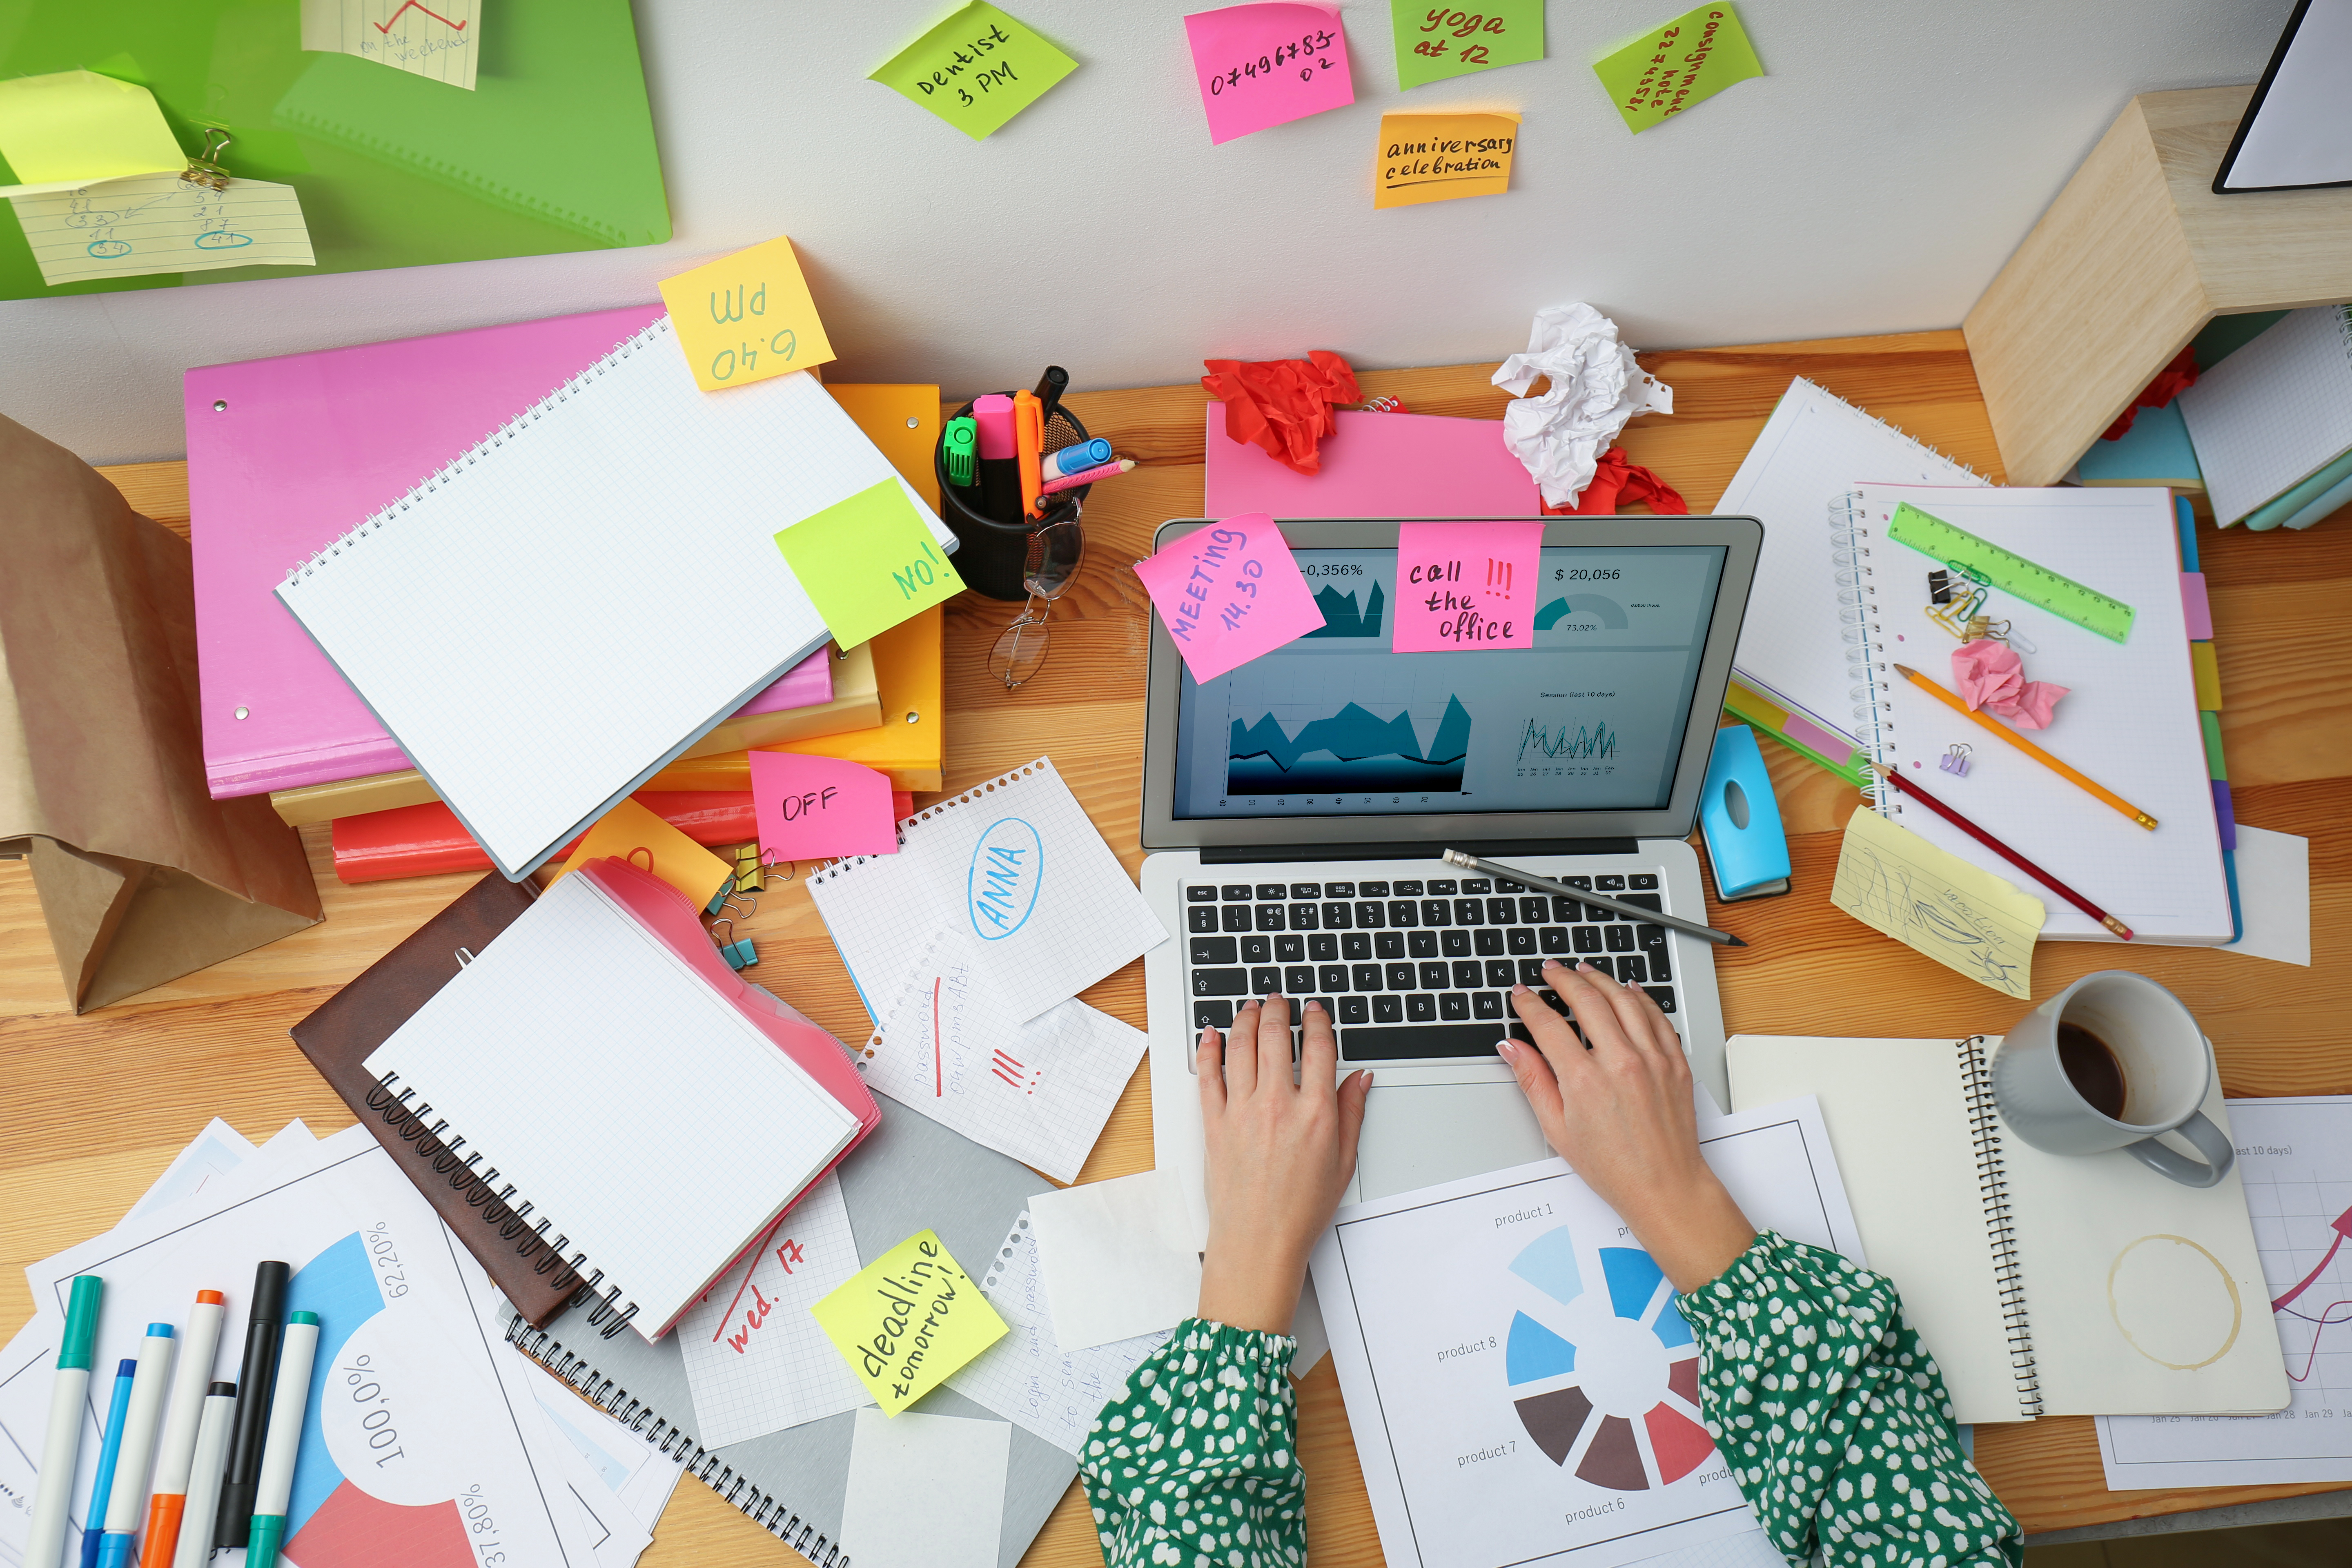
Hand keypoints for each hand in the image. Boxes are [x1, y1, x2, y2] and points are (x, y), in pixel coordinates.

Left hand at [1195, 994, 1371, 1332]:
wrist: (1259, 1240)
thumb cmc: (1300, 1209)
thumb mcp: (1343, 1162)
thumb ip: (1351, 1113)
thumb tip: (1360, 1079)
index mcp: (1314, 1112)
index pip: (1318, 1048)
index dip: (1317, 1021)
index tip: (1315, 1010)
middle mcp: (1277, 1105)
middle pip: (1276, 1037)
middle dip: (1278, 1010)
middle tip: (1279, 1000)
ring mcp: (1242, 1111)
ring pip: (1241, 1047)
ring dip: (1246, 1019)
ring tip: (1251, 1007)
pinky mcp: (1214, 1123)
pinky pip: (1207, 1075)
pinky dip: (1208, 1049)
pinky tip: (1211, 1035)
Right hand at [1500, 960, 1754, 1291]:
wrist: (1665, 1185)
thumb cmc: (1614, 1167)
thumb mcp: (1558, 1129)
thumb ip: (1533, 1081)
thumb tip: (1512, 1049)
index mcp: (1584, 1080)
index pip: (1548, 1024)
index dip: (1529, 1004)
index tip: (1522, 995)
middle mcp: (1620, 1062)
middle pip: (1587, 1000)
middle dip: (1564, 979)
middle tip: (1551, 971)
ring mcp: (1652, 1059)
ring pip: (1624, 999)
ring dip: (1601, 979)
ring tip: (1585, 971)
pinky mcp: (1675, 1063)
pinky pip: (1657, 1016)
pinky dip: (1641, 997)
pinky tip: (1629, 989)